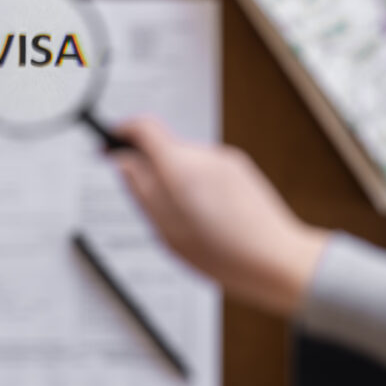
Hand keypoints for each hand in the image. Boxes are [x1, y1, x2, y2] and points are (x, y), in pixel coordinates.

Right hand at [113, 117, 327, 315]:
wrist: (276, 259)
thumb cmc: (223, 252)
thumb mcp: (165, 228)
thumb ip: (140, 189)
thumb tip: (121, 161)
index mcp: (180, 166)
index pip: (143, 126)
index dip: (120, 132)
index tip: (109, 145)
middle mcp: (203, 155)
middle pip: (163, 146)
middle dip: (149, 169)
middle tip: (151, 206)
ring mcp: (224, 159)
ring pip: (183, 160)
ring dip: (175, 181)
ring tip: (186, 220)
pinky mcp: (239, 168)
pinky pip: (204, 169)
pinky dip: (196, 186)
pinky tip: (207, 217)